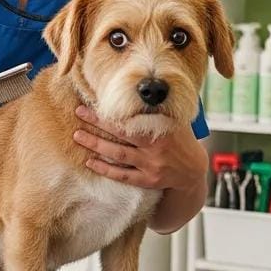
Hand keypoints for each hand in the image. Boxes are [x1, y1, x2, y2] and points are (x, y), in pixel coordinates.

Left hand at [71, 105, 208, 189]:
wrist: (193, 170)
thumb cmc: (180, 140)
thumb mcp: (175, 121)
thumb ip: (158, 109)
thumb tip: (139, 89)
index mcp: (161, 128)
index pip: (130, 118)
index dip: (109, 112)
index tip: (90, 104)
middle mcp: (155, 147)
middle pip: (120, 135)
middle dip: (97, 124)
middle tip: (78, 114)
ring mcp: (151, 165)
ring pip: (118, 155)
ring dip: (96, 145)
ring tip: (78, 136)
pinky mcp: (148, 181)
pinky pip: (123, 176)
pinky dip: (105, 169)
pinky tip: (90, 162)